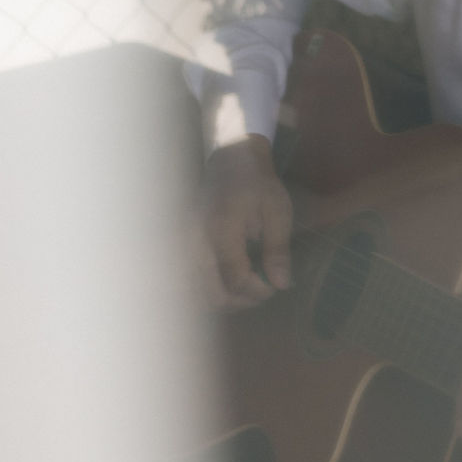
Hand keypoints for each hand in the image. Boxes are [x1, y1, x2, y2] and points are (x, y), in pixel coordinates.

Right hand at [195, 134, 292, 307]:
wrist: (230, 160)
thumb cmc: (257, 184)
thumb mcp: (277, 210)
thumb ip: (278, 248)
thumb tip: (281, 285)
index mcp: (222, 228)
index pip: (235, 278)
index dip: (257, 292)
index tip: (274, 287)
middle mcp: (196, 240)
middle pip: (212, 293)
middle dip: (241, 301)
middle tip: (262, 291)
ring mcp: (183, 244)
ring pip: (197, 293)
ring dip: (224, 299)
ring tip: (247, 289)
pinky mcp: (179, 246)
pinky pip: (189, 281)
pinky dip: (208, 290)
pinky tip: (227, 284)